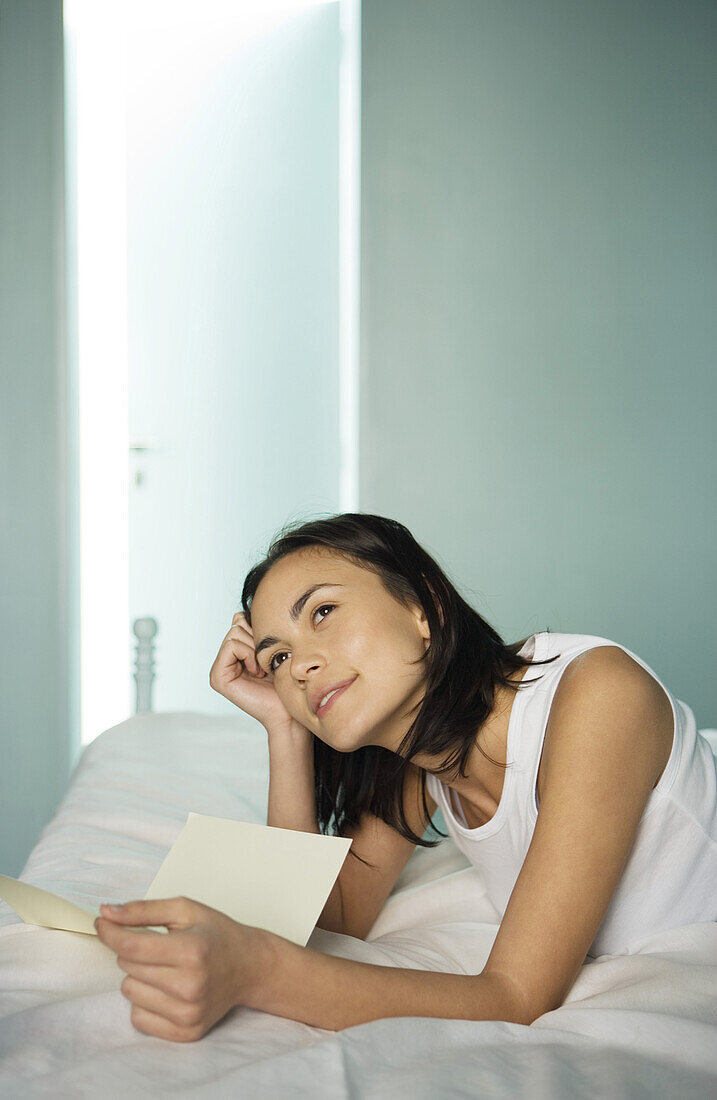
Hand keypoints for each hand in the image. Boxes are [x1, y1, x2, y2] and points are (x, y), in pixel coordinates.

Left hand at [94, 896, 271, 1041]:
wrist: (250, 967)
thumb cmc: (216, 935)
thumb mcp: (184, 910)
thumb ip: (142, 910)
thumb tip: (106, 913)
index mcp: (191, 951)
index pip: (130, 946)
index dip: (110, 932)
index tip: (102, 922)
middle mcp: (190, 985)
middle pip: (127, 967)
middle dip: (135, 952)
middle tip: (160, 947)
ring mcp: (188, 1013)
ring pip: (129, 993)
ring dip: (139, 978)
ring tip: (166, 969)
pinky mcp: (186, 1033)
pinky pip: (138, 1019)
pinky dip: (145, 1002)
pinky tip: (167, 990)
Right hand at [209, 611, 298, 732]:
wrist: (287, 709)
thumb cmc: (284, 681)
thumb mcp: (270, 649)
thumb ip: (254, 632)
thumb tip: (240, 613)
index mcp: (234, 653)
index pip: (239, 621)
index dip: (257, 630)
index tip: (268, 652)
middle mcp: (223, 660)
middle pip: (236, 624)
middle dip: (256, 639)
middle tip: (265, 662)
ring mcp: (218, 669)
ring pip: (234, 633)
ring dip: (254, 648)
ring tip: (262, 668)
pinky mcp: (217, 677)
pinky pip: (231, 645)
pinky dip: (248, 654)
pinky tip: (257, 672)